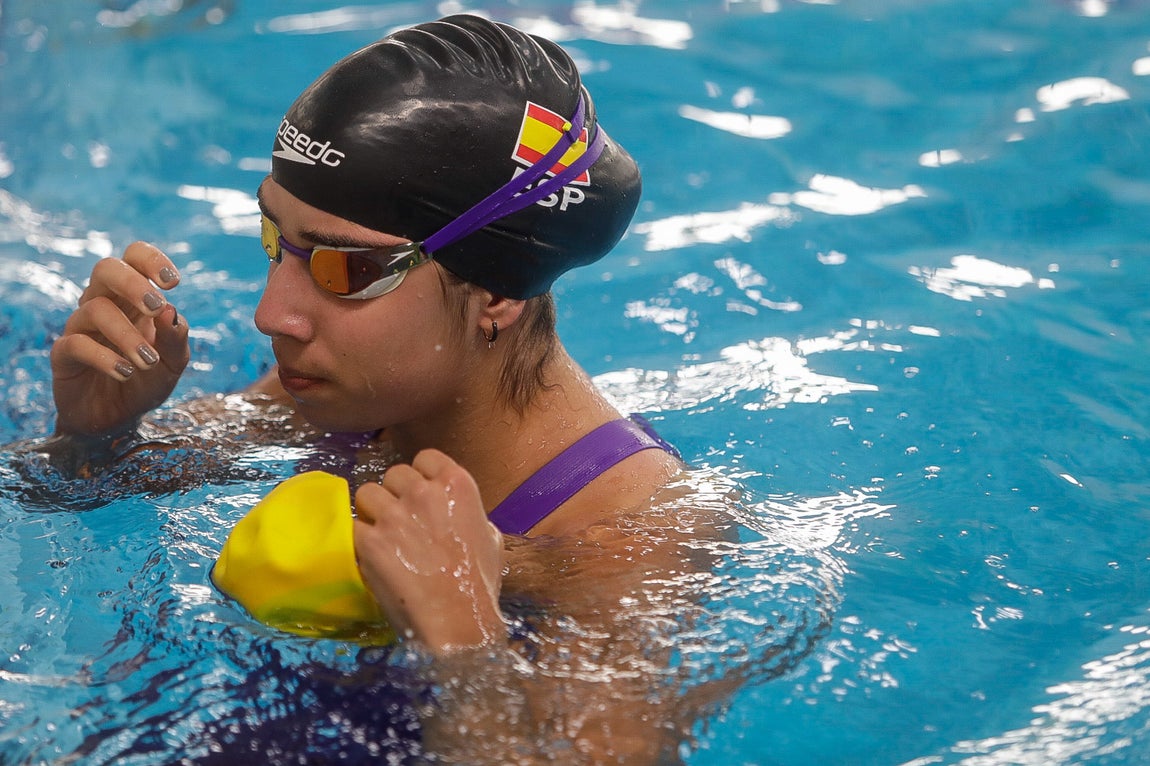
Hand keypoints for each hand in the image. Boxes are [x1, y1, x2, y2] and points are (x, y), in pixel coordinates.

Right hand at [50, 242, 189, 436]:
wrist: (119, 419)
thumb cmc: (147, 382)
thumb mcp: (174, 363)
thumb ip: (176, 338)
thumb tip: (171, 310)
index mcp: (133, 299)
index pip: (133, 258)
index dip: (151, 260)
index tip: (173, 282)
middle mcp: (104, 304)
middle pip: (106, 268)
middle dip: (132, 283)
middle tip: (155, 307)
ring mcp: (81, 327)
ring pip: (95, 309)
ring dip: (128, 335)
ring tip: (148, 361)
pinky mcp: (64, 354)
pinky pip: (76, 344)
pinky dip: (105, 358)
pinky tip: (126, 372)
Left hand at [353, 449, 506, 653]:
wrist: (459, 622)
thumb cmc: (479, 584)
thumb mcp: (489, 537)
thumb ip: (469, 512)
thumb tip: (455, 510)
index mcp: (457, 484)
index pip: (425, 457)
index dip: (420, 476)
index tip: (419, 495)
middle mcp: (424, 492)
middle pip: (393, 474)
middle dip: (395, 495)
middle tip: (401, 521)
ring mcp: (394, 515)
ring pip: (367, 494)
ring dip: (372, 513)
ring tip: (382, 537)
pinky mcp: (369, 541)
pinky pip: (353, 526)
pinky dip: (358, 540)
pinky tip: (371, 556)